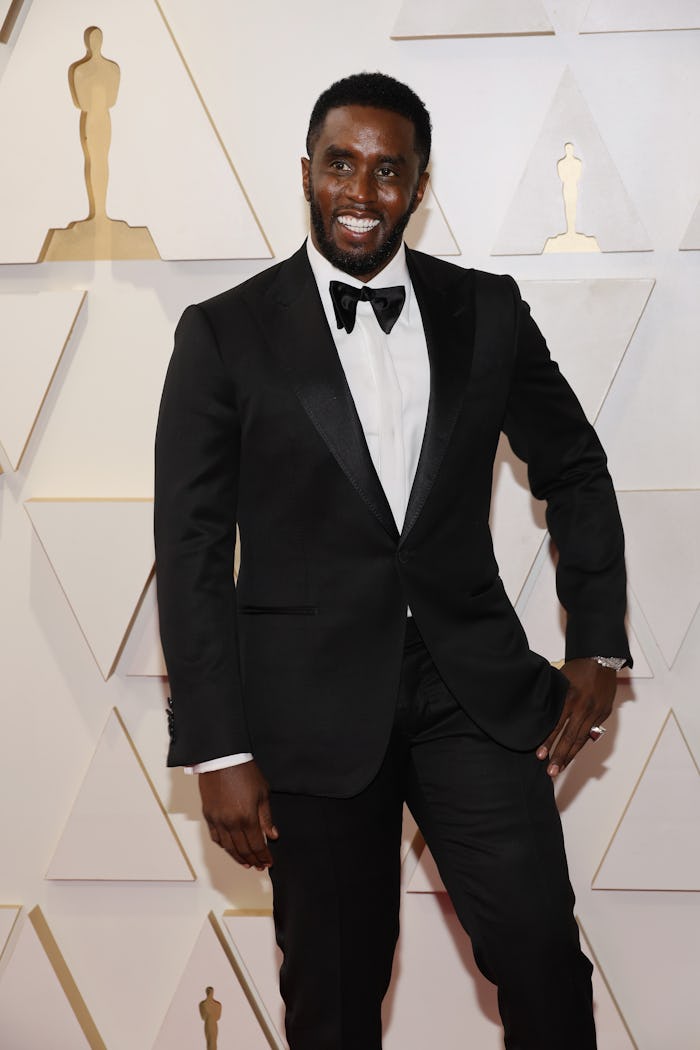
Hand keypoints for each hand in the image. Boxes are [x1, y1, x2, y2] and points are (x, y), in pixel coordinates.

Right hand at [199, 761, 278, 869]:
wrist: (222, 759)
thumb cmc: (244, 772)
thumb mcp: (262, 793)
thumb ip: (267, 817)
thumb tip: (273, 835)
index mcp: (247, 817)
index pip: (257, 845)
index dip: (264, 856)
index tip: (269, 862)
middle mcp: (231, 823)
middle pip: (243, 849)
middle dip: (253, 860)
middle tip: (259, 865)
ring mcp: (218, 820)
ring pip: (228, 847)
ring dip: (238, 857)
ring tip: (246, 863)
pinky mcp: (208, 816)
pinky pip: (216, 837)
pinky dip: (224, 847)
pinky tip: (230, 849)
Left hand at [536, 658, 616, 776]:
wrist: (601, 659)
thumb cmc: (577, 668)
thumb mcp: (561, 680)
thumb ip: (554, 699)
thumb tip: (540, 716)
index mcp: (570, 697)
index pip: (557, 725)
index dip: (548, 742)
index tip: (540, 755)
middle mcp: (584, 707)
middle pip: (570, 737)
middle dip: (559, 756)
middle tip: (550, 771)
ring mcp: (595, 712)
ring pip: (581, 739)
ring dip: (570, 755)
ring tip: (560, 768)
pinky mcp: (603, 714)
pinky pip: (590, 733)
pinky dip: (581, 745)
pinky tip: (572, 754)